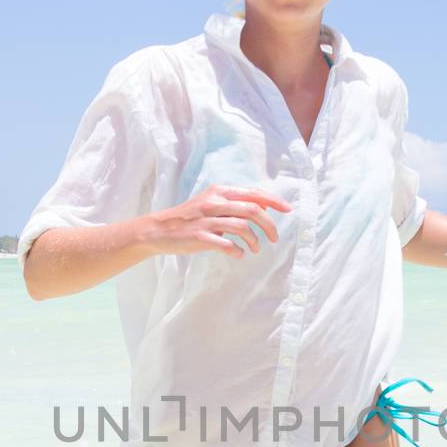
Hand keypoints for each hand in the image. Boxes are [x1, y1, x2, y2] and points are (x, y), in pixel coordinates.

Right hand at [144, 185, 292, 257]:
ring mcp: (206, 219)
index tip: (288, 210)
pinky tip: (239, 254)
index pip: (253, 193)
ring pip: (242, 227)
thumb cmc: (189, 217)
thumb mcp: (211, 203)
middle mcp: (214, 202)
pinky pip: (226, 244)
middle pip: (252, 210)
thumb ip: (234, 203)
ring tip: (255, 249)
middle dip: (269, 225)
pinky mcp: (199, 236)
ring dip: (254, 241)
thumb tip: (262, 206)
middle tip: (274, 238)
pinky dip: (237, 251)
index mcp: (219, 192)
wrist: (159, 229)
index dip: (274, 201)